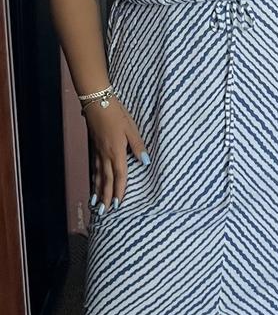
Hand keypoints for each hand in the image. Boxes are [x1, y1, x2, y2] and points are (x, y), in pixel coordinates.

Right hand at [83, 95, 149, 214]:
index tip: (118, 205)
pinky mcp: (95, 147)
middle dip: (105, 197)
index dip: (119, 191)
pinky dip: (94, 178)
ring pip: (98, 176)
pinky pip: (94, 167)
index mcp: (117, 152)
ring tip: (96, 204)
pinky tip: (94, 183)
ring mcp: (98, 152)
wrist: (97, 102)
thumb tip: (145, 162)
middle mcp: (106, 155)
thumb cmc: (116, 114)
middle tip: (104, 212)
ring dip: (97, 190)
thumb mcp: (131, 128)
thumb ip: (138, 146)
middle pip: (106, 180)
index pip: (119, 176)